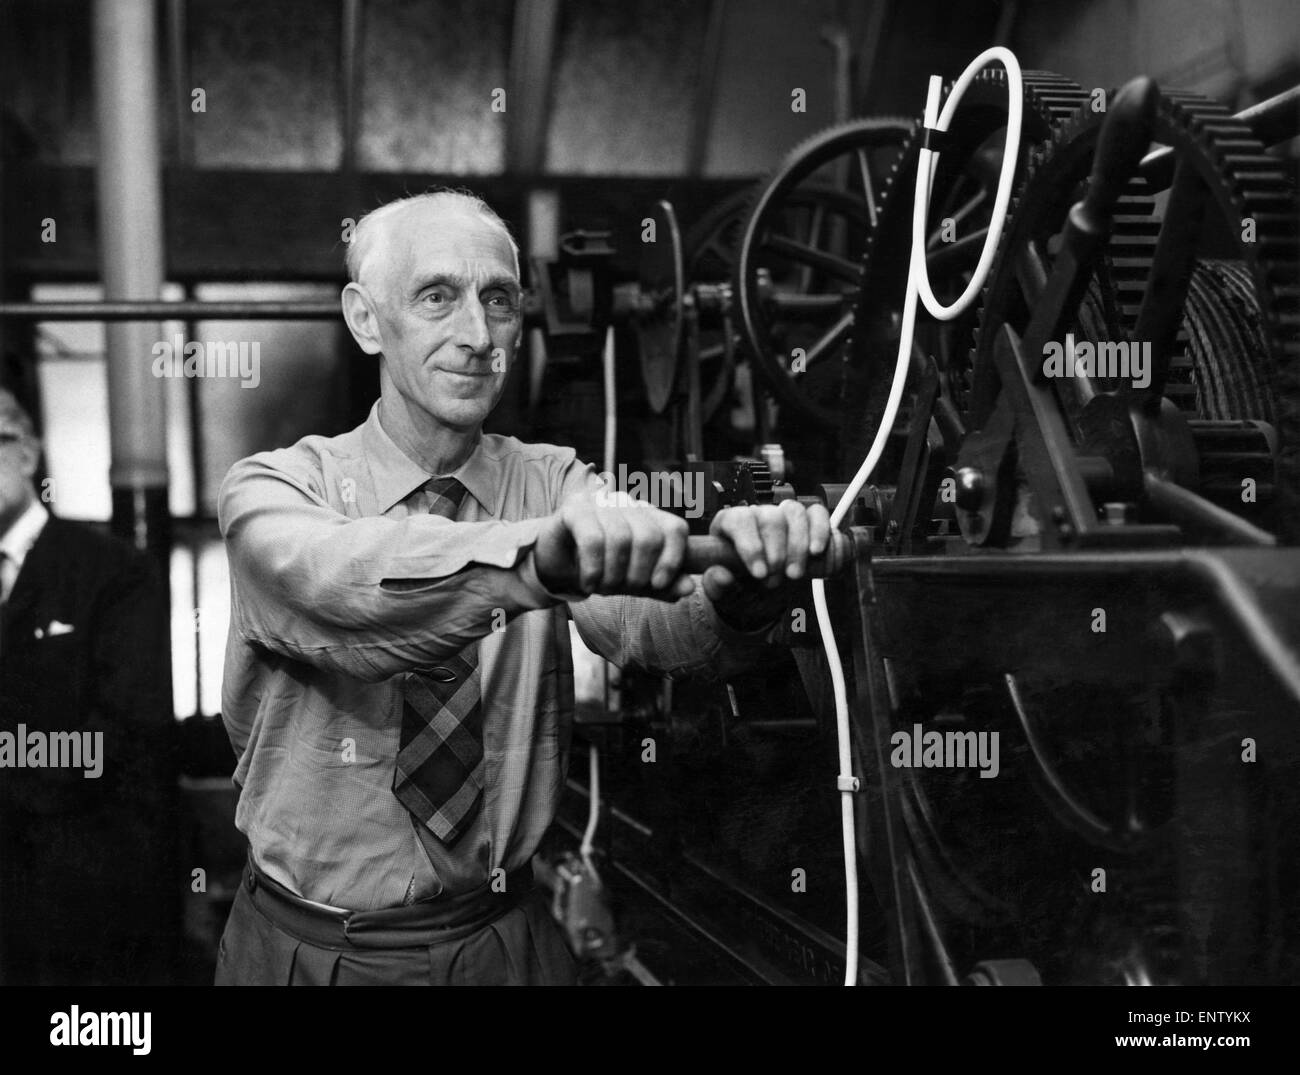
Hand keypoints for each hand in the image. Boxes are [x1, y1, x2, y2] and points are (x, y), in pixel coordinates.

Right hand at [535, 491, 694, 599]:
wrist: (555, 566)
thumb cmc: (601, 569)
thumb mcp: (635, 582)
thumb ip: (662, 586)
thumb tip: (689, 588)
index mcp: (648, 516)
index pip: (675, 528)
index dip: (672, 559)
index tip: (657, 584)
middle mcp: (626, 503)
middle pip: (649, 536)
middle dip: (637, 574)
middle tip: (621, 588)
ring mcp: (600, 502)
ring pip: (621, 539)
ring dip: (612, 575)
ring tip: (601, 587)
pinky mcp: (574, 509)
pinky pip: (592, 539)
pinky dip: (593, 570)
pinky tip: (588, 583)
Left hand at [701, 500, 831, 627]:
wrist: (762, 595)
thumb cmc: (740, 587)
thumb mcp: (725, 592)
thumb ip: (716, 586)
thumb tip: (719, 575)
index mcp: (729, 524)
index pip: (738, 519)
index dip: (750, 545)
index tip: (759, 573)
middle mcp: (757, 515)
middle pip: (770, 518)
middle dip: (776, 553)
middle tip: (775, 580)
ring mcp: (783, 516)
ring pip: (793, 512)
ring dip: (798, 545)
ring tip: (794, 574)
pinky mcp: (808, 521)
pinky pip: (816, 514)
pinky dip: (819, 531)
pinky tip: (816, 552)